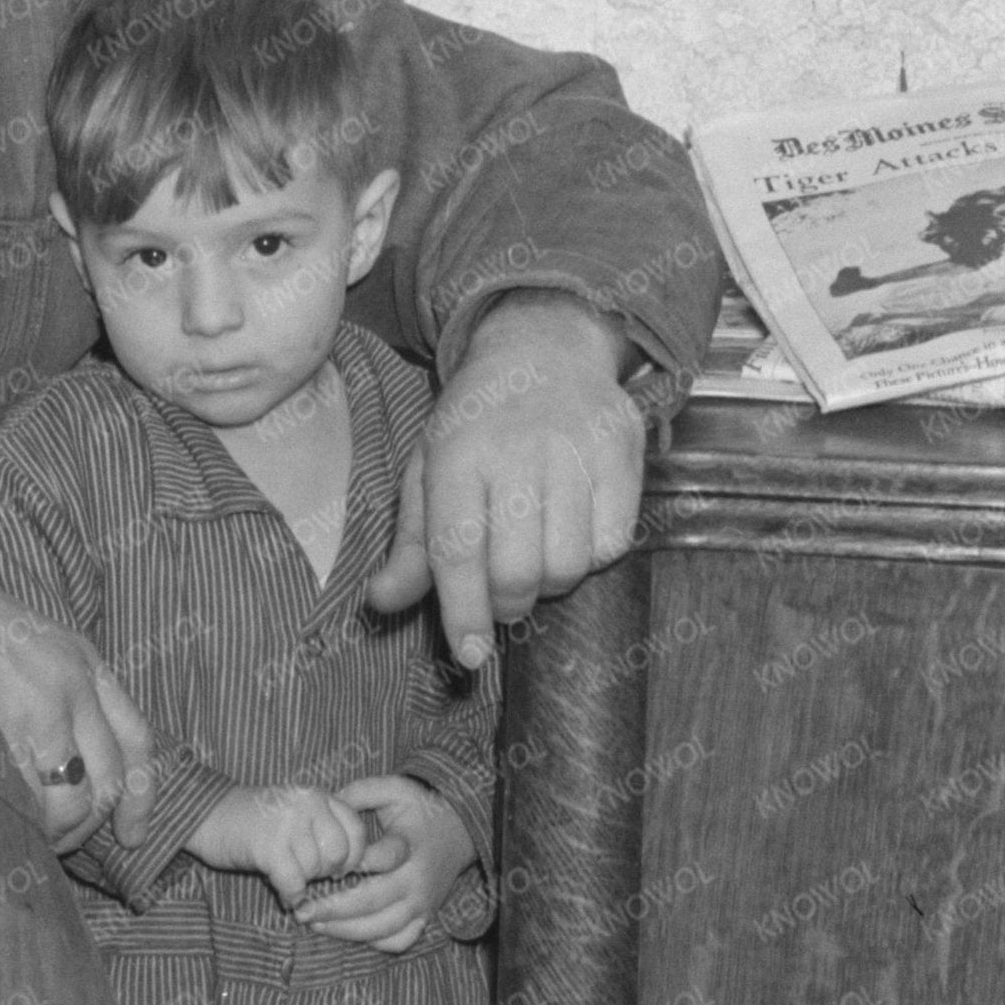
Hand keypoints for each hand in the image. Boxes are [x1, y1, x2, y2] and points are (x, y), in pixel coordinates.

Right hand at [0, 525, 153, 843]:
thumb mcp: (24, 639)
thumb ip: (55, 691)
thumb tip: (69, 768)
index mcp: (82, 659)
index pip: (137, 739)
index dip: (141, 798)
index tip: (131, 837)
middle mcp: (70, 682)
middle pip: (109, 780)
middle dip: (87, 826)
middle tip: (56, 843)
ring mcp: (36, 704)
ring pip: (71, 799)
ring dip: (51, 832)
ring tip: (19, 836)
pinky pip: (24, 798)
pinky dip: (15, 822)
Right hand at [192, 779, 371, 900]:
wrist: (205, 815)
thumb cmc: (254, 820)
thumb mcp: (296, 811)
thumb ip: (325, 828)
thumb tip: (354, 868)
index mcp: (318, 795)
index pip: (356, 831)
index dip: (352, 857)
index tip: (337, 868)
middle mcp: (307, 804)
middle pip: (338, 854)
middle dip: (325, 872)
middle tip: (306, 873)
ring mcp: (288, 824)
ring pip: (314, 870)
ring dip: (302, 881)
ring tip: (286, 876)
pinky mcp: (268, 847)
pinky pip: (293, 883)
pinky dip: (291, 896)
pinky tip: (284, 896)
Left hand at [290, 772, 471, 955]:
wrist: (459, 830)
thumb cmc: (419, 808)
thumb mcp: (394, 789)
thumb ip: (360, 792)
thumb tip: (326, 803)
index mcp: (410, 846)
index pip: (381, 859)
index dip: (350, 863)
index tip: (323, 867)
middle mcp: (418, 879)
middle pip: (374, 901)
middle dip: (334, 909)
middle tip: (301, 910)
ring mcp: (423, 903)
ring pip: (383, 928)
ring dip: (346, 930)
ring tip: (315, 923)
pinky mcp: (425, 917)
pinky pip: (399, 941)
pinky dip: (374, 943)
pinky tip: (349, 932)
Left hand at [376, 295, 646, 675]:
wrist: (545, 348)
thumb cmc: (477, 423)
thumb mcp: (430, 470)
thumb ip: (410, 542)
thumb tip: (382, 603)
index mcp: (457, 454)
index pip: (458, 550)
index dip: (464, 613)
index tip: (471, 656)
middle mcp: (517, 451)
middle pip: (517, 569)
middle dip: (508, 604)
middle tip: (503, 596)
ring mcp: (575, 450)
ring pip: (568, 565)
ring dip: (550, 583)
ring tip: (537, 557)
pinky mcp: (622, 454)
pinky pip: (611, 544)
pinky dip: (590, 556)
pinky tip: (573, 531)